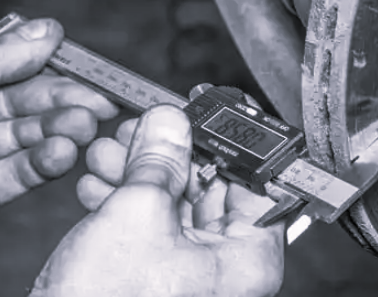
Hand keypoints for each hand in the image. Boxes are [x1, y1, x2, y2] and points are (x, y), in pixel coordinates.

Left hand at [0, 18, 117, 204]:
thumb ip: (2, 56)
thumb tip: (48, 32)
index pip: (26, 66)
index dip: (63, 69)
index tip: (98, 72)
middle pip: (36, 104)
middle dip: (72, 102)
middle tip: (103, 104)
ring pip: (33, 139)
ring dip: (64, 134)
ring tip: (84, 128)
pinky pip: (19, 176)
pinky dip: (43, 166)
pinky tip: (63, 156)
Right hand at [31, 105, 284, 296]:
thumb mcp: (137, 212)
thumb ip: (159, 159)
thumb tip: (171, 123)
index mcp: (250, 259)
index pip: (258, 184)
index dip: (231, 144)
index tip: (210, 116)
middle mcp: (229, 270)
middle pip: (212, 191)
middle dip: (172, 154)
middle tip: (150, 126)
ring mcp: (195, 276)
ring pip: (177, 206)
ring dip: (142, 173)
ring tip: (114, 149)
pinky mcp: (161, 279)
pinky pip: (155, 228)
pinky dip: (129, 202)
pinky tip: (102, 181)